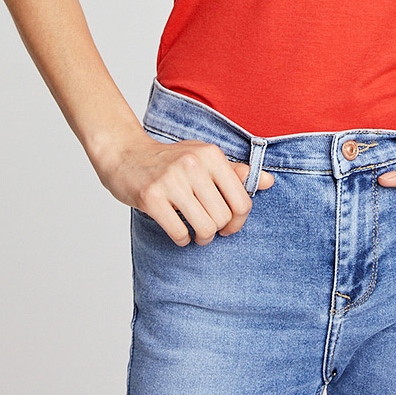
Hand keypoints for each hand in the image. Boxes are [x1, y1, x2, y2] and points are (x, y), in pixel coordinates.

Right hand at [98, 132, 274, 246]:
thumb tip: (269, 182)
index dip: (239, 221)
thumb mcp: (204, 159)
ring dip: (202, 238)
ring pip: (204, 228)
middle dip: (218, 230)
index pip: (241, 201)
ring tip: (195, 232)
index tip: (229, 225)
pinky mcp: (151, 197)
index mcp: (211, 154)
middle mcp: (193, 164)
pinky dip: (182, 239)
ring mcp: (171, 180)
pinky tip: (179, 232)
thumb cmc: (171, 160)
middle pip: (223, 218)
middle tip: (208, 228)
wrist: (126, 155)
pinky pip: (179, 233)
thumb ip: (235, 172)